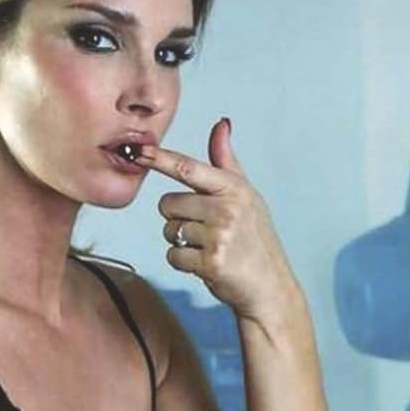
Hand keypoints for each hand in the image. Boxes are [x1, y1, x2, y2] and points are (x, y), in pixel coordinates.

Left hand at [135, 119, 302, 328]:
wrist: (269, 285)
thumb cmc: (255, 239)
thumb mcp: (245, 196)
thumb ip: (226, 162)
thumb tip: (221, 124)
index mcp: (234, 188)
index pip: (189, 168)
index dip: (161, 159)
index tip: (141, 152)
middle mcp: (227, 208)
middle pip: (168, 204)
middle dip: (177, 218)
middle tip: (203, 231)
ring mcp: (219, 235)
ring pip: (169, 231)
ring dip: (181, 242)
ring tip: (207, 248)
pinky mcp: (210, 261)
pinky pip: (173, 255)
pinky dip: (183, 263)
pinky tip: (205, 264)